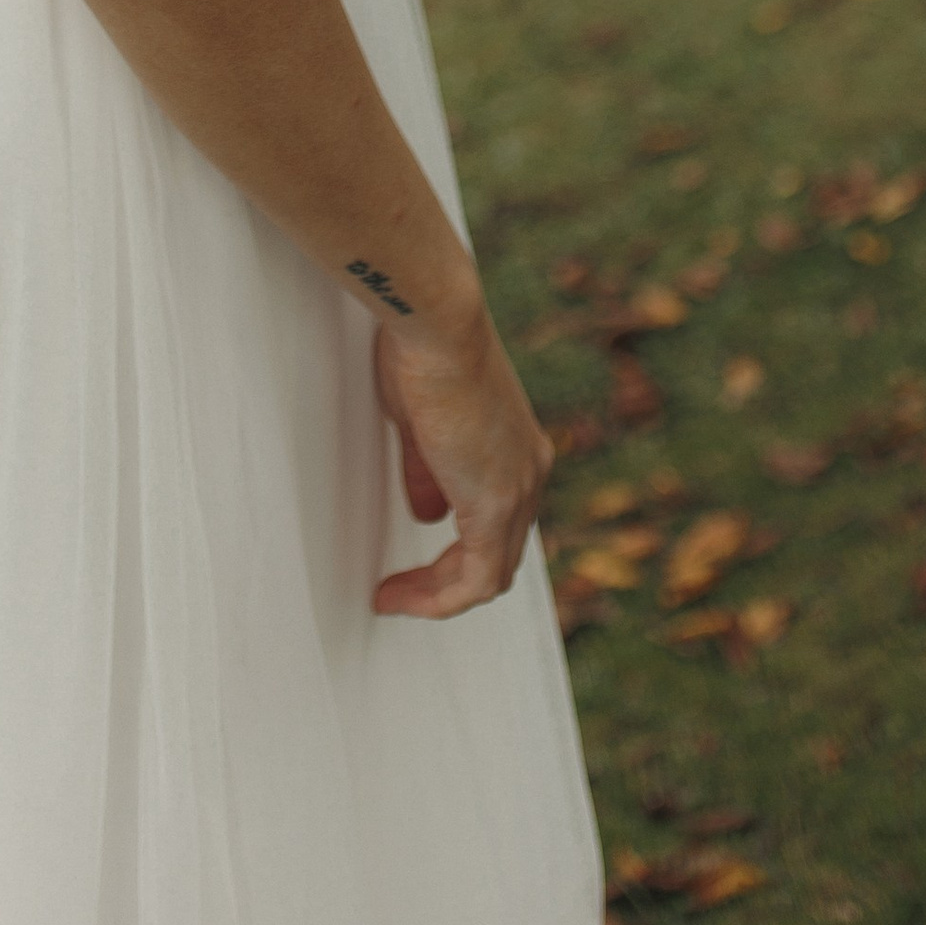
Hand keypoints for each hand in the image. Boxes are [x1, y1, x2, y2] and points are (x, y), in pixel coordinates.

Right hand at [369, 295, 553, 619]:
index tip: (417, 557)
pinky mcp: (497, 504)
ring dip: (439, 593)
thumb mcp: (423, 419)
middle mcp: (531, 473)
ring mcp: (519, 490)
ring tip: (395, 597)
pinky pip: (477, 579)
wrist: (440, 325)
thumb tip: (425, 511)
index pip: (499, 520)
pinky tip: (399, 596)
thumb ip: (428, 470)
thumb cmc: (425, 348)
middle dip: (446, 578)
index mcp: (520, 447)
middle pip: (497, 554)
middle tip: (402, 588)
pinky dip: (439, 598)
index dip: (458, 547)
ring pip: (490, 573)